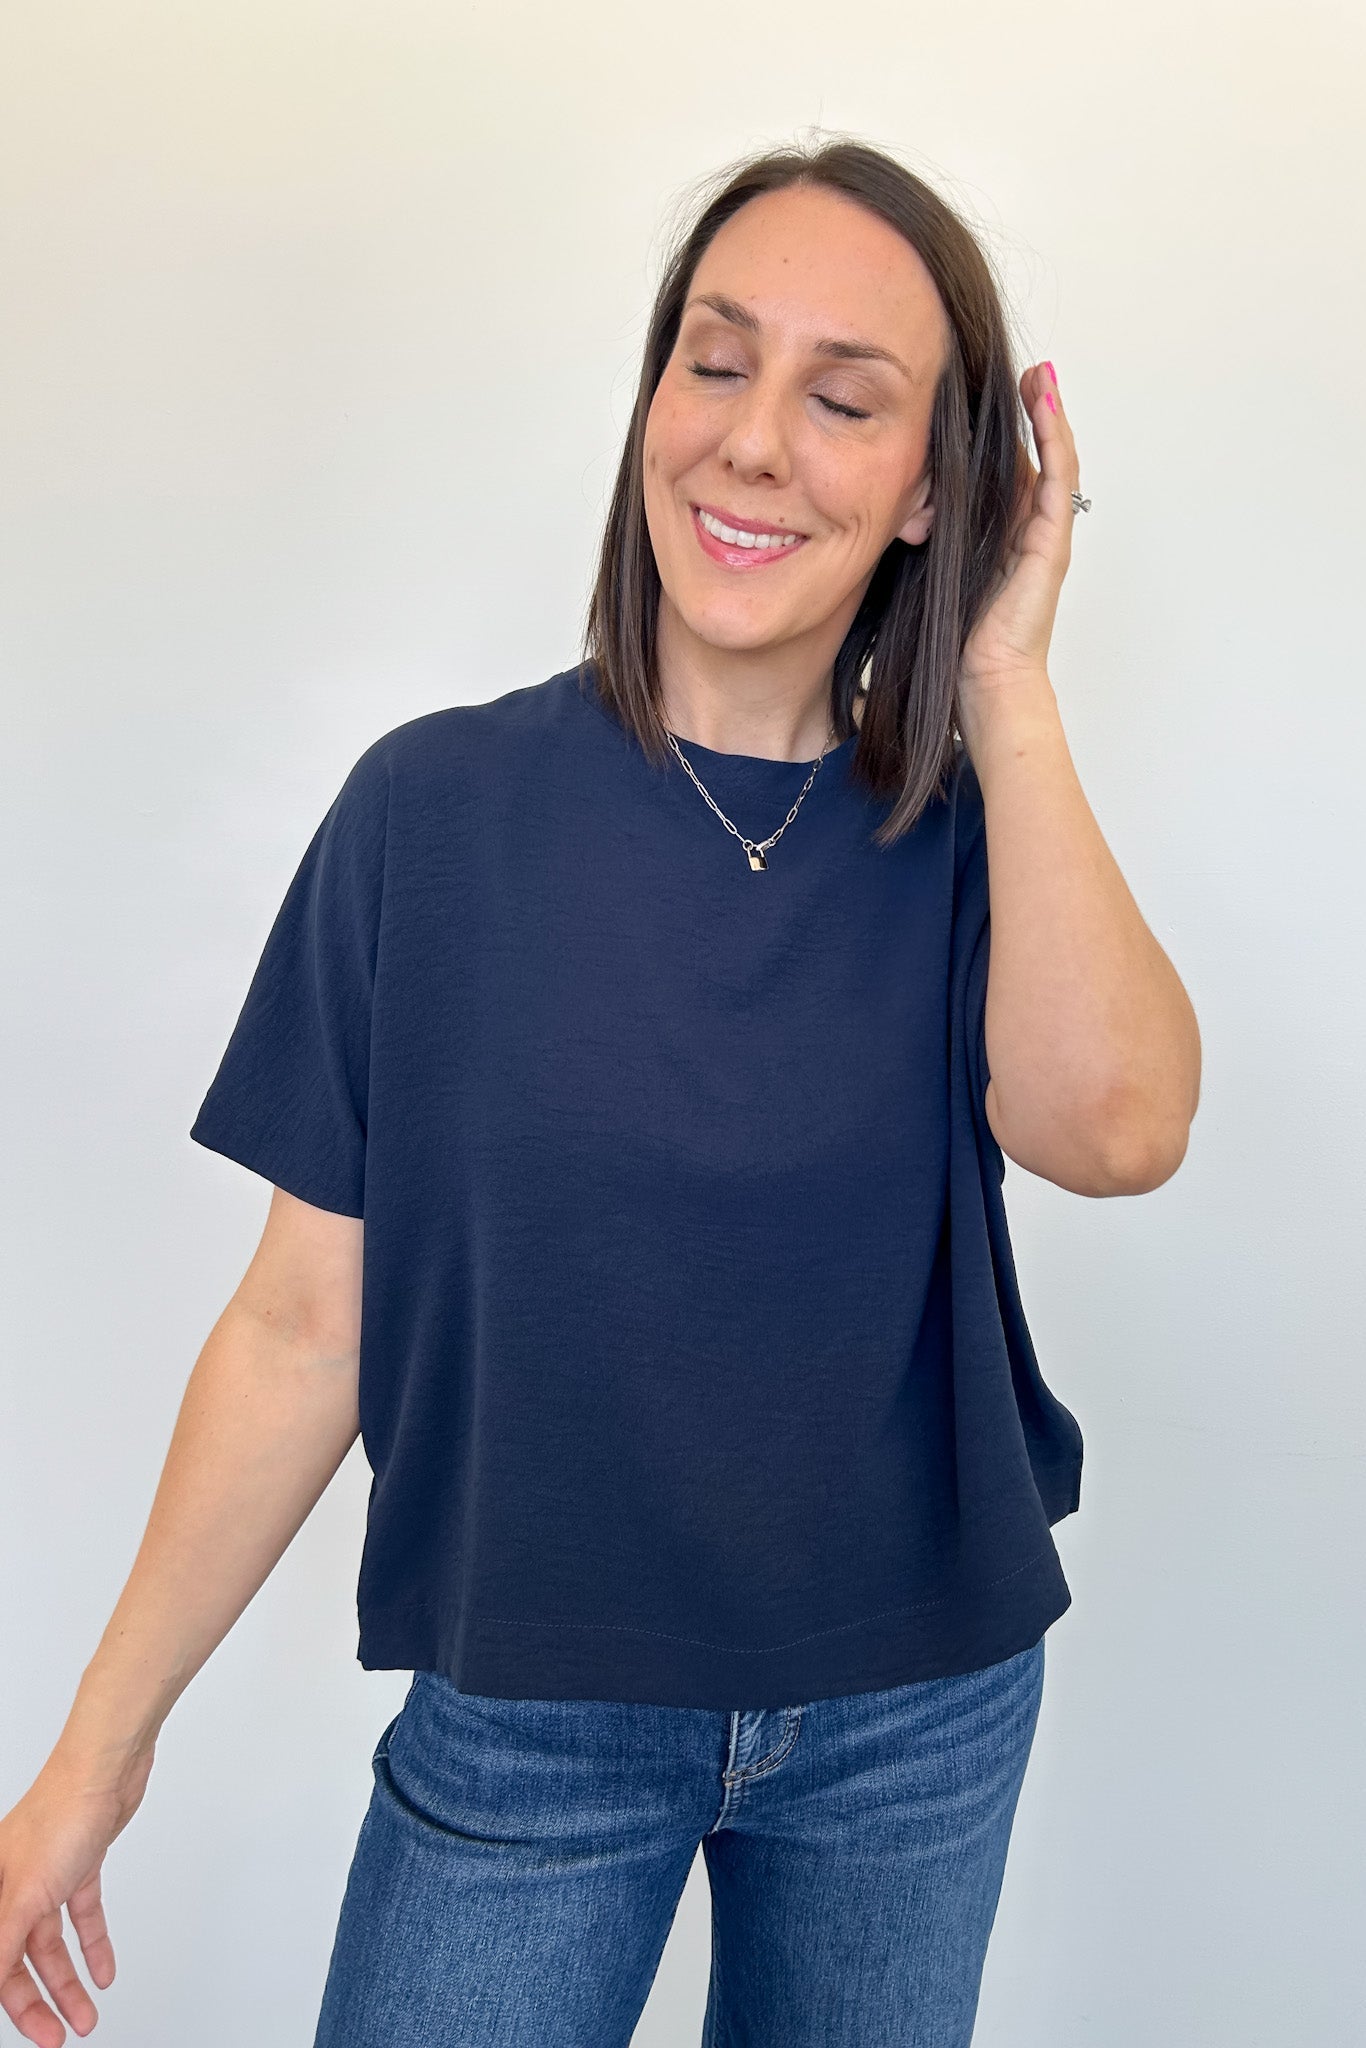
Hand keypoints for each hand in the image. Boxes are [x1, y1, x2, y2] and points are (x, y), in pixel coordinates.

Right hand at [0, 1746, 153, 2044]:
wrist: (107, 1768)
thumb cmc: (60, 1814)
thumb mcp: (22, 1896)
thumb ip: (1, 1945)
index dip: (14, 2003)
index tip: (35, 2034)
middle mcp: (11, 1885)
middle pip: (20, 1959)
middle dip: (41, 2001)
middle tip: (61, 2035)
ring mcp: (46, 1875)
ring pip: (52, 1942)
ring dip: (69, 1981)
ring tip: (86, 2016)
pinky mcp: (78, 1863)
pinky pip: (82, 1915)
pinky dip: (93, 1944)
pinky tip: (104, 1972)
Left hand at [959, 360, 1082, 697]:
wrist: (983, 680)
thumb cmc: (957, 637)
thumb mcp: (936, 567)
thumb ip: (931, 532)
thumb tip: (903, 504)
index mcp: (1006, 534)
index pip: (1010, 469)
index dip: (1003, 431)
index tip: (986, 395)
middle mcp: (1031, 529)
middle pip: (1036, 456)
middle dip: (1030, 412)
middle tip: (1022, 371)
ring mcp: (1048, 534)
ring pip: (1054, 458)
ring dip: (1048, 413)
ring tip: (1038, 374)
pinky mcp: (1053, 541)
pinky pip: (1060, 478)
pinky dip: (1054, 438)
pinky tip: (1045, 404)